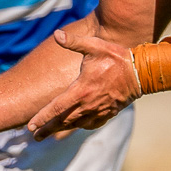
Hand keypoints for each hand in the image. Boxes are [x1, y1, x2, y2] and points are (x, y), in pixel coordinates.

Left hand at [25, 29, 139, 137]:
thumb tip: (57, 34)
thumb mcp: (94, 46)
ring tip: (49, 134)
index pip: (56, 108)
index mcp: (81, 90)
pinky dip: (80, 127)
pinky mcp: (107, 114)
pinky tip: (74, 126)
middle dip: (47, 129)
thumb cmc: (116, 58)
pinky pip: (89, 125)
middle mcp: (87, 104)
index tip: (30, 126)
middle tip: (35, 136)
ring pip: (75, 125)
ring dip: (61, 130)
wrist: (140, 73)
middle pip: (63, 121)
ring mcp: (98, 111)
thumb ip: (74, 42)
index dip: (42, 117)